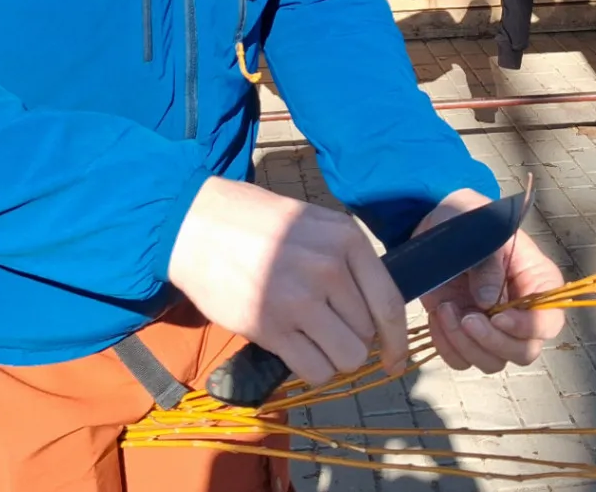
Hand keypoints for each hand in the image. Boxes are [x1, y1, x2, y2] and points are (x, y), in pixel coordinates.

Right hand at [168, 177, 407, 385]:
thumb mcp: (314, 224)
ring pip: (347, 358)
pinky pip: (315, 370)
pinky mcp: (270, 327)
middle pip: (366, 335)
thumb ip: (347, 260)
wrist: (198, 225)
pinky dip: (311, 369)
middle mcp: (328, 269)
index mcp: (345, 239)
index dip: (397, 340)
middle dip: (349, 337)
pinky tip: (293, 349)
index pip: (389, 303)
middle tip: (321, 324)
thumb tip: (376, 312)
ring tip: (308, 338)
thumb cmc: (259, 224)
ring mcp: (299, 299)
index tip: (394, 360)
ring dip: (332, 357)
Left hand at [415, 189, 564, 373]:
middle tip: (467, 317)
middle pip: (523, 351)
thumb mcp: (480, 230)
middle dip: (493, 342)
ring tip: (445, 309)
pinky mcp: (465, 334)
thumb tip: (487, 303)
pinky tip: (437, 317)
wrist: (437, 224)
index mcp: (537, 282)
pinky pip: (461, 359)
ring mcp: (493, 327)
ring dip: (465, 344)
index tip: (497, 316)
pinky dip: (447, 346)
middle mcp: (520, 312)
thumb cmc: (468, 219)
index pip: (548, 322)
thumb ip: (488, 264)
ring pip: (491, 361)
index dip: (527, 328)